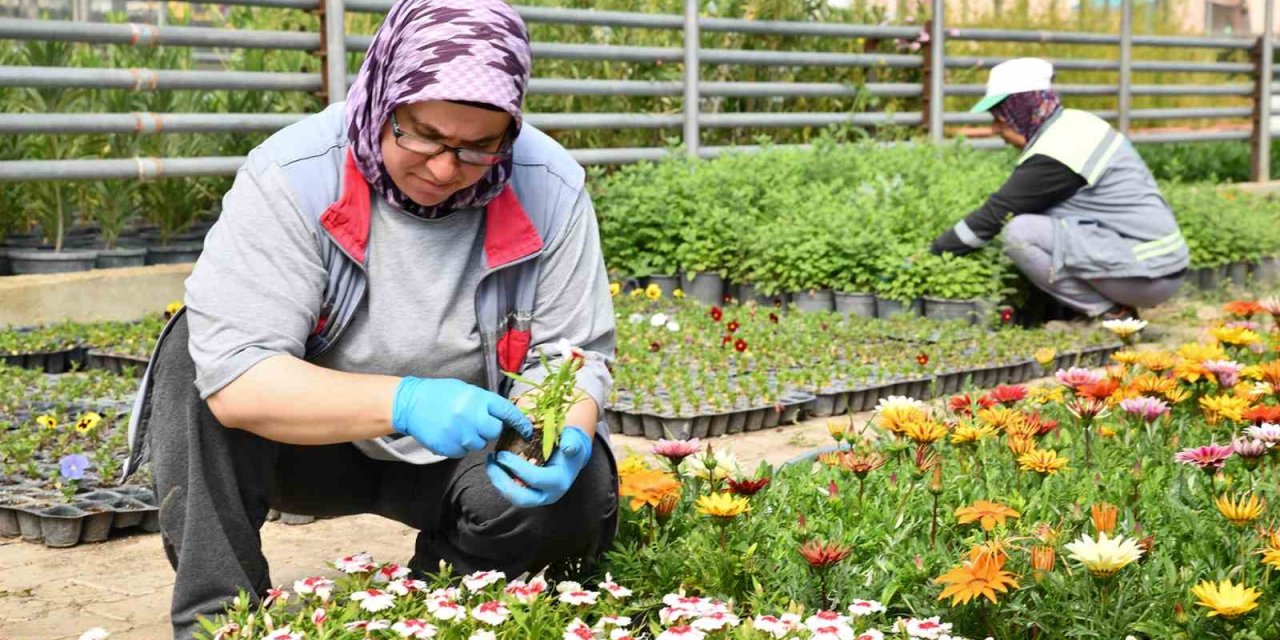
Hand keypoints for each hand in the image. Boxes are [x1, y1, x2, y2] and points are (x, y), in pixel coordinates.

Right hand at [391, 377, 531, 457]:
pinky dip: (460, 445)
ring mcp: (460, 434)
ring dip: (474, 437)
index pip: (507, 412)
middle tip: (476, 421)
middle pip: (495, 431)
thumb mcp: (466, 391)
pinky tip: (450, 433)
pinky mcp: (450, 447)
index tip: (528, 430)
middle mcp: (472, 417)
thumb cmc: (440, 394)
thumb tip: (505, 416)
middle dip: (489, 428)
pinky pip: (464, 452)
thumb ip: (485, 403)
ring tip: (458, 426)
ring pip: (480, 444)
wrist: (411, 404)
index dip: (520, 422)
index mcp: (478, 398)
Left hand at [485, 426, 591, 507]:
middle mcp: (549, 495)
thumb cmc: (570, 445)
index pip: (535, 479)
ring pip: (513, 498)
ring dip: (498, 483)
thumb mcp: (574, 441)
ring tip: (490, 464)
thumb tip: (567, 447)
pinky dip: (500, 482)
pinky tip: (495, 467)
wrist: (571, 457)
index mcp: (559, 482)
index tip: (502, 454)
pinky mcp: (529, 496)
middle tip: (491, 464)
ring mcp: (538, 498)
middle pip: (521, 498)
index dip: (516, 467)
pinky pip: (511, 494)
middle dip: (502, 482)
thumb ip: (572, 442)